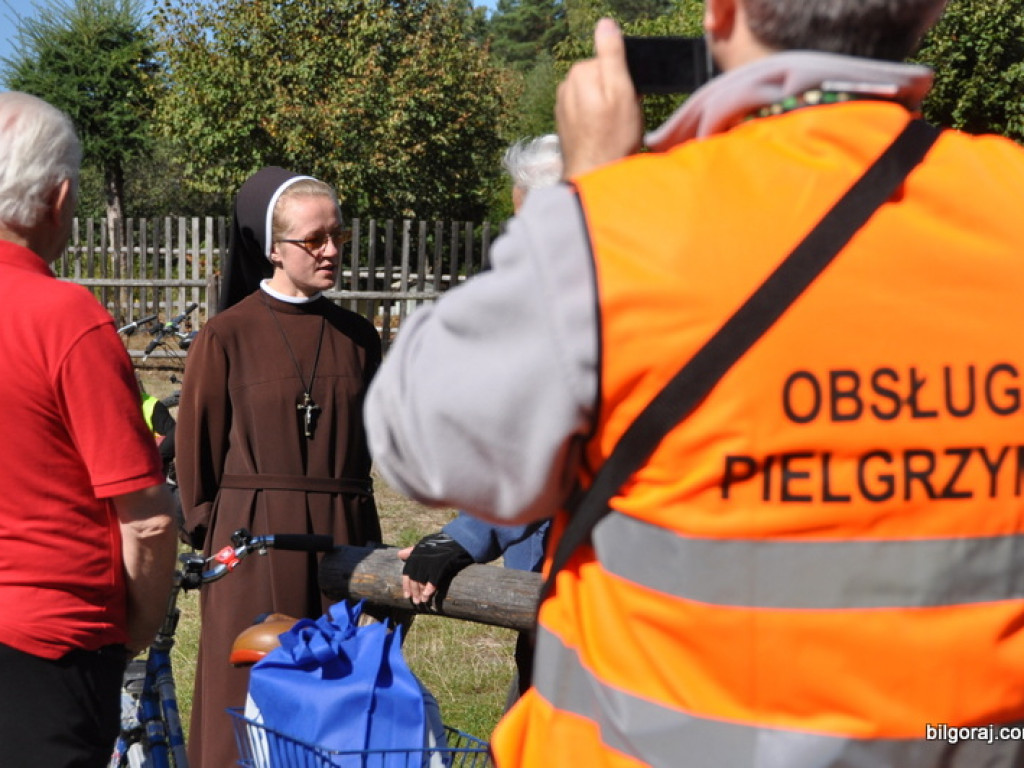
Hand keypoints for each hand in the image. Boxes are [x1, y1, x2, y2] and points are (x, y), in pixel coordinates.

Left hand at [397, 533, 474, 605]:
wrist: (460, 540)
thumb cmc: (443, 543)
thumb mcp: (426, 544)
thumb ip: (413, 551)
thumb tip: (399, 555)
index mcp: (416, 552)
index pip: (407, 572)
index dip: (406, 585)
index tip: (407, 595)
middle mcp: (420, 557)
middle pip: (413, 578)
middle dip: (414, 591)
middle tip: (416, 601)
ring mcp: (429, 561)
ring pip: (421, 581)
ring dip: (421, 593)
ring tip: (422, 601)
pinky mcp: (439, 565)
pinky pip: (432, 580)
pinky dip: (430, 589)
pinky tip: (428, 596)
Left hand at [556, 17, 642, 178]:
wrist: (594, 175)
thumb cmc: (612, 137)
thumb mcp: (621, 91)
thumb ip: (612, 54)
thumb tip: (605, 24)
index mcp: (580, 72)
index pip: (610, 64)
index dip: (624, 82)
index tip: (627, 101)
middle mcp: (566, 85)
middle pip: (602, 79)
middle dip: (615, 94)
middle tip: (622, 118)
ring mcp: (563, 105)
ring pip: (595, 96)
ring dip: (606, 109)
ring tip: (612, 130)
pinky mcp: (564, 122)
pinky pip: (587, 113)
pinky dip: (596, 122)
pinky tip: (602, 136)